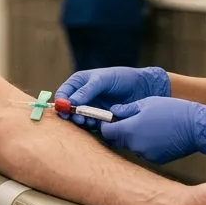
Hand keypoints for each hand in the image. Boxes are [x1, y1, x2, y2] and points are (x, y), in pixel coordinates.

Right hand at [55, 66, 170, 129]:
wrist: (143, 88)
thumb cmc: (122, 78)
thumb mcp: (103, 79)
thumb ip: (87, 89)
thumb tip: (70, 102)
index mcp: (80, 82)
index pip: (64, 93)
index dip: (62, 101)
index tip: (65, 108)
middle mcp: (83, 96)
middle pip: (68, 108)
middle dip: (71, 114)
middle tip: (78, 118)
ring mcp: (91, 108)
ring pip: (79, 118)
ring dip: (81, 121)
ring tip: (88, 121)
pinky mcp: (100, 119)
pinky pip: (91, 125)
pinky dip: (91, 126)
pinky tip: (96, 124)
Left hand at [99, 97, 205, 163]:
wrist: (197, 127)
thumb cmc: (172, 110)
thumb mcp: (146, 103)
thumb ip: (126, 109)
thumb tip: (113, 111)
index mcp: (130, 130)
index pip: (106, 132)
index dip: (106, 125)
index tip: (109, 119)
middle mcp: (135, 146)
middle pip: (118, 140)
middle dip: (119, 131)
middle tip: (128, 120)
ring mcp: (146, 154)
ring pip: (132, 146)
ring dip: (134, 138)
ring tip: (147, 125)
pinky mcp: (157, 159)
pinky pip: (145, 151)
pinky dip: (146, 144)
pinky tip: (157, 134)